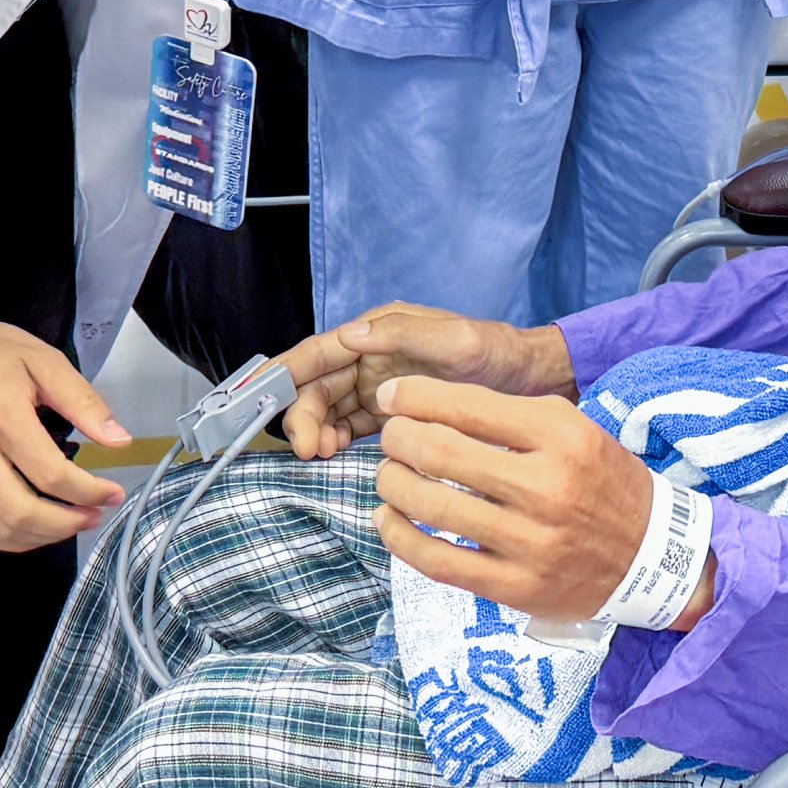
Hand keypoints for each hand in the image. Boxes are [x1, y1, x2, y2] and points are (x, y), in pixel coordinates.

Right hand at [0, 236, 127, 549]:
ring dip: (42, 538)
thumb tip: (119, 440)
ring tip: (69, 523)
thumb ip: (82, 401)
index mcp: (0, 416)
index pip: (52, 475)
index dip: (90, 493)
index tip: (113, 493)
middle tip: (95, 515)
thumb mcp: (41, 360)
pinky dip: (8, 539)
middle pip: (23, 514)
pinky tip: (32, 528)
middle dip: (69, 525)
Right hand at [280, 303, 574, 456]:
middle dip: (302, 415)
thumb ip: (402, 335)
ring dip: (316, 431)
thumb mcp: (454, 340)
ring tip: (322, 455)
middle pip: (315, 386)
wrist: (529, 380)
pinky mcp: (390, 413)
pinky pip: (349, 426)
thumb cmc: (495, 351)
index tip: (258, 398)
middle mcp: (370, 356)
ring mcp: (378, 386)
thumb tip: (349, 334)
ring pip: (327, 409)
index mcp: (377, 331)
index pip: (317, 352)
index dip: (284, 373)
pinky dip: (335, 440)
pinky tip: (335, 455)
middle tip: (308, 449)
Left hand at [374, 377, 690, 624]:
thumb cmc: (601, 482)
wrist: (653, 555)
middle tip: (389, 437)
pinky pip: (439, 562)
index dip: (414, 398)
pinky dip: (400, 538)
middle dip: (398, 438)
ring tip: (388, 475)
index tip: (391, 397)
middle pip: (440, 451)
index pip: (467, 406)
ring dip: (393, 484)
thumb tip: (427, 405)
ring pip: (432, 506)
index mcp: (561, 436)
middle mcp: (547, 486)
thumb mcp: (573, 430)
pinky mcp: (518, 586)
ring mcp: (531, 541)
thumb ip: (508, 416)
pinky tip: (388, 521)